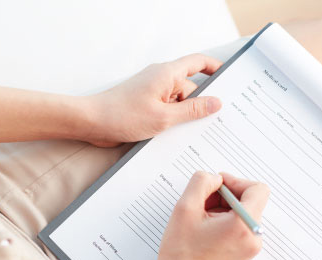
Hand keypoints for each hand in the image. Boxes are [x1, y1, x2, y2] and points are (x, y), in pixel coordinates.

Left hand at [82, 54, 223, 146]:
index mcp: (167, 74)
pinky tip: (173, 135)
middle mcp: (160, 79)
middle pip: (191, 88)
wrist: (91, 122)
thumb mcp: (164, 117)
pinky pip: (166, 110)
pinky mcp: (144, 105)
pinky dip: (171, 121)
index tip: (230, 80)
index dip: (216, 68)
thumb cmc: (122, 116)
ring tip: (186, 133)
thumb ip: (192, 110)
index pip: (199, 63)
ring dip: (183, 117)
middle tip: (212, 122)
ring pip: (178, 102)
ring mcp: (152, 92)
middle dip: (200, 105)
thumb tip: (216, 103)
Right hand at [154, 171, 269, 259]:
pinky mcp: (244, 252)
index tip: (216, 186)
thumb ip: (201, 182)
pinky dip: (224, 221)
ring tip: (200, 219)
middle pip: (250, 200)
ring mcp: (251, 247)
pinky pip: (240, 226)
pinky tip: (204, 229)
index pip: (257, 189)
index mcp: (243, 226)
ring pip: (243, 212)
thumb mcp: (184, 208)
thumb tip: (214, 178)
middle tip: (202, 203)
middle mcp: (253, 237)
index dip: (236, 181)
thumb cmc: (181, 253)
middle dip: (225, 196)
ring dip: (223, 208)